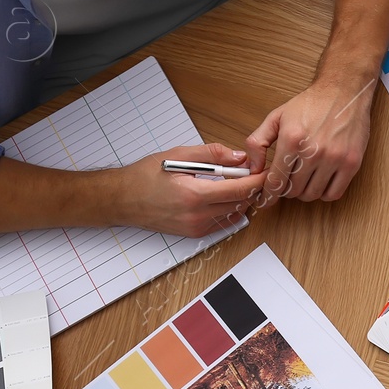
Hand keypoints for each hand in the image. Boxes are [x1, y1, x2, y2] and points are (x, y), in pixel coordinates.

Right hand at [114, 144, 263, 235]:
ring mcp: (196, 227)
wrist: (122, 199)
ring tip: (237, 182)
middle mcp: (197, 215)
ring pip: (234, 214)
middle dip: (251, 188)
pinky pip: (222, 222)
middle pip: (241, 203)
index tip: (265, 171)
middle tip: (253, 173)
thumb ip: (213, 154)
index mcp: (194, 194)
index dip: (257, 180)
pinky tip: (223, 196)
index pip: (240, 189)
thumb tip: (240, 157)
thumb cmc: (146, 175)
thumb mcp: (178, 155)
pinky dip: (229, 209)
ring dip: (241, 199)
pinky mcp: (194, 233)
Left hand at [245, 75, 375, 203]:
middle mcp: (314, 152)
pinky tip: (320, 182)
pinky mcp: (352, 163)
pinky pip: (334, 193)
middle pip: (293, 191)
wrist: (344, 91)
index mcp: (292, 140)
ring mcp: (335, 159)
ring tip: (304, 179)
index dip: (267, 196)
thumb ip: (258, 142)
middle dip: (286, 190)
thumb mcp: (276, 117)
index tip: (265, 200)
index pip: (275, 181)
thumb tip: (253, 167)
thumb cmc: (311, 103)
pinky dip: (324, 193)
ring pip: (313, 194)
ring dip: (305, 192)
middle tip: (287, 181)